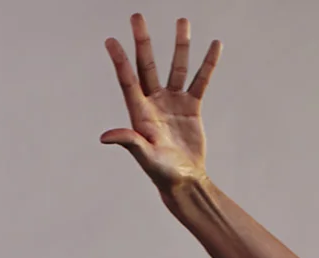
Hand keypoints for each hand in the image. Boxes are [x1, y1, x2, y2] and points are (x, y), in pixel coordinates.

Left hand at [102, 14, 220, 193]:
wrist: (184, 181)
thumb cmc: (161, 173)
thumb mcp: (144, 157)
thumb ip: (128, 142)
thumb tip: (105, 136)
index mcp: (139, 112)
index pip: (128, 80)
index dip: (119, 60)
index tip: (110, 40)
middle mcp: (154, 102)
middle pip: (147, 65)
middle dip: (143, 40)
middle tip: (137, 16)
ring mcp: (173, 102)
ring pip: (176, 67)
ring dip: (179, 45)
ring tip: (183, 21)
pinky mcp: (191, 107)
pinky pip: (201, 80)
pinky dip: (208, 64)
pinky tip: (214, 45)